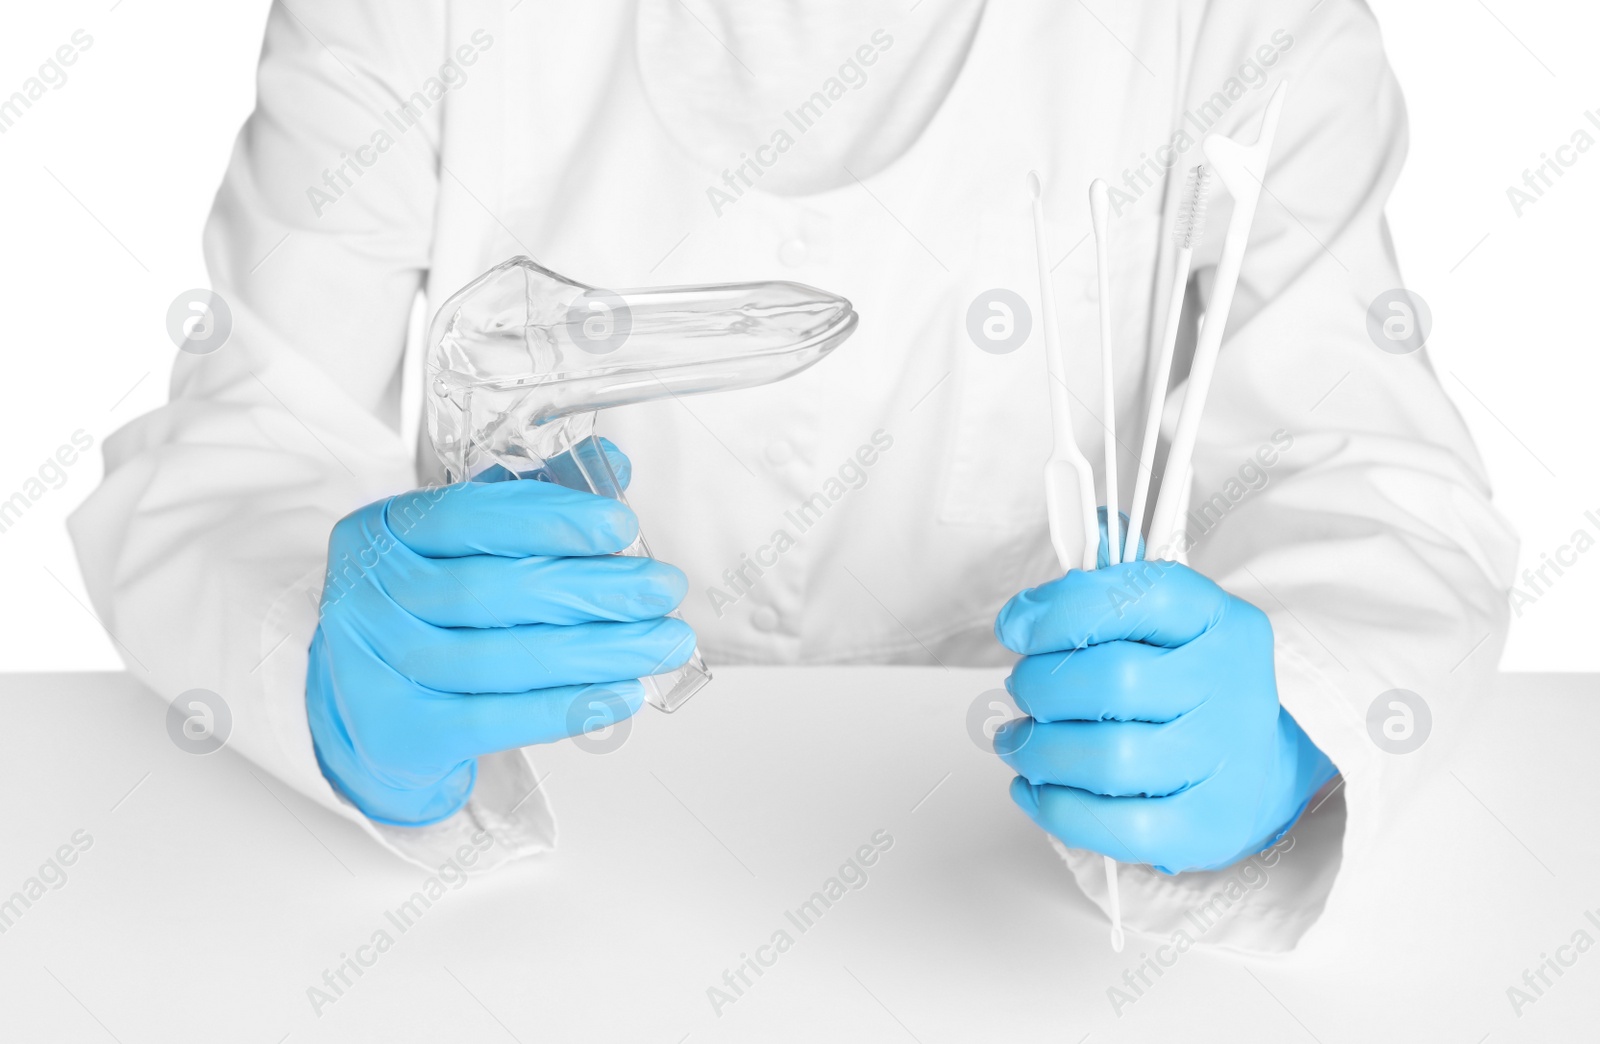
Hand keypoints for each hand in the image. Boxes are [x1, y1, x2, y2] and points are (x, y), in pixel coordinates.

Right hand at [306, 443, 694, 824]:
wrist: (365, 711)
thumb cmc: (427, 612)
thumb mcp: (463, 543)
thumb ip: (531, 498)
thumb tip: (612, 467)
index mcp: (383, 532)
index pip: (468, 516)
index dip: (550, 520)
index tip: (620, 526)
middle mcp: (369, 597)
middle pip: (494, 590)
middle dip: (593, 589)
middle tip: (662, 588)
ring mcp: (377, 668)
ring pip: (503, 658)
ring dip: (598, 651)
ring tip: (663, 642)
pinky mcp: (401, 732)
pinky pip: (497, 719)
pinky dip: (568, 706)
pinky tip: (624, 691)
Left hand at [992, 558, 1336, 872]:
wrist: (1258, 765)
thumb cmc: (1190, 684)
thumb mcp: (1168, 618)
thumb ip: (1119, 578)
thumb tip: (1091, 526)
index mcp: (1218, 620)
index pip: (1136, 596)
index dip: (1059, 609)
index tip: (1015, 625)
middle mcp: (1229, 687)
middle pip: (1110, 682)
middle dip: (1040, 685)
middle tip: (1022, 689)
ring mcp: (1221, 761)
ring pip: (1107, 758)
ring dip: (1037, 749)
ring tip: (1018, 739)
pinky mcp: (1204, 826)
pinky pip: (1116, 826)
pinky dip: (1056, 807)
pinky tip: (1036, 785)